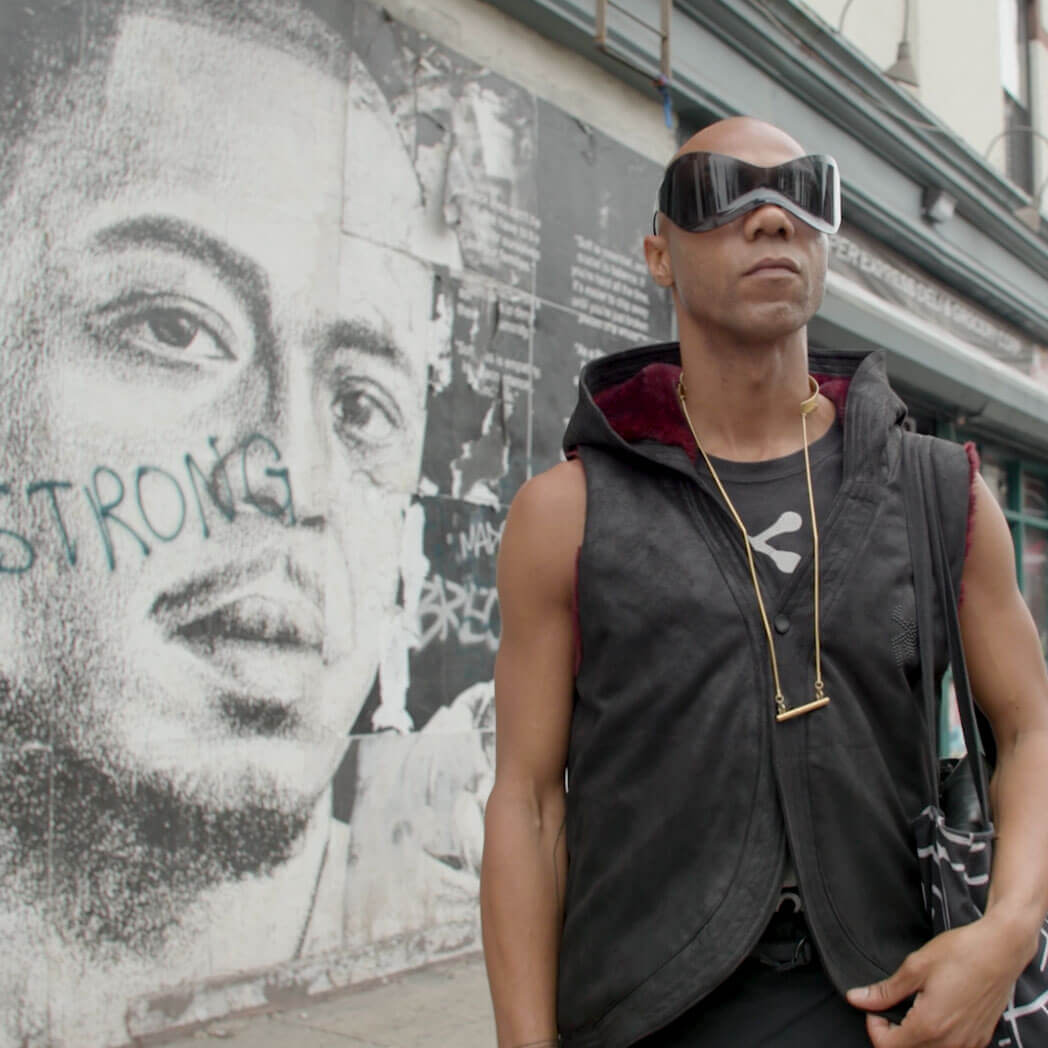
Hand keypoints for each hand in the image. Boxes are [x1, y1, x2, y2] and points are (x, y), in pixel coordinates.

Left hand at [845, 917, 1028, 1046]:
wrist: (1000, 951)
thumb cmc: (960, 954)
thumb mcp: (915, 967)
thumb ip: (886, 991)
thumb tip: (857, 999)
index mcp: (929, 1026)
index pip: (888, 1047)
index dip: (874, 1028)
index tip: (875, 1008)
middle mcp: (950, 1043)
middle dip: (892, 1035)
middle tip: (891, 1007)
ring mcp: (968, 1044)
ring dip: (914, 1039)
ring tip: (912, 1009)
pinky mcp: (980, 1039)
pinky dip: (936, 1039)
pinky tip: (934, 1015)